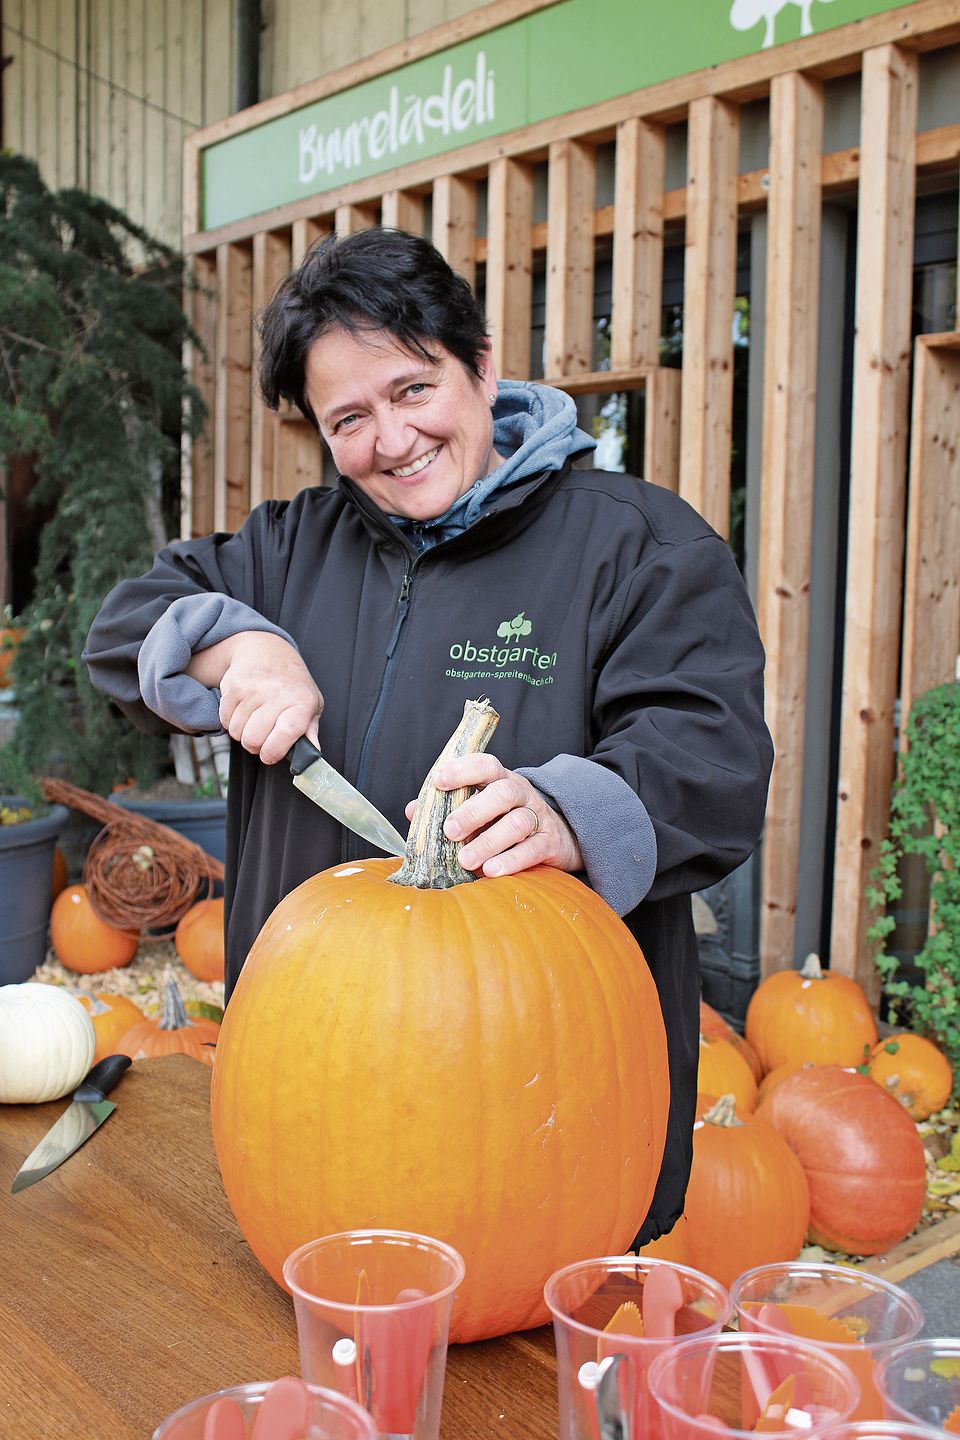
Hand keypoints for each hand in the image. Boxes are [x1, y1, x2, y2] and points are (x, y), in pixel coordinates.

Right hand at [186, 631, 322, 762]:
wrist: (267, 651)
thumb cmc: (292, 684)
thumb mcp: (311, 705)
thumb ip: (310, 733)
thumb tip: (312, 756)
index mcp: (301, 702)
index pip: (287, 732)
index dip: (274, 752)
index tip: (270, 755)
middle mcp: (277, 693)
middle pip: (254, 739)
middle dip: (255, 746)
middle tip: (261, 737)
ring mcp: (253, 688)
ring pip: (237, 732)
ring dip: (242, 733)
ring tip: (253, 720)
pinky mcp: (233, 686)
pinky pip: (225, 719)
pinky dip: (231, 721)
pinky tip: (243, 709)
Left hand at [405, 755, 582, 878]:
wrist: (557, 837)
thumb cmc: (505, 821)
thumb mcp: (480, 809)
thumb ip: (448, 808)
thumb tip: (413, 811)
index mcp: (500, 780)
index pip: (486, 766)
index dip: (462, 770)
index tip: (439, 781)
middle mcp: (521, 794)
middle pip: (502, 793)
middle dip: (473, 811)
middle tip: (449, 831)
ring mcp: (538, 817)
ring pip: (517, 823)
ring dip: (488, 842)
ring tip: (466, 860)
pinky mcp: (549, 843)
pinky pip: (533, 849)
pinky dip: (511, 861)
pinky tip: (491, 871)